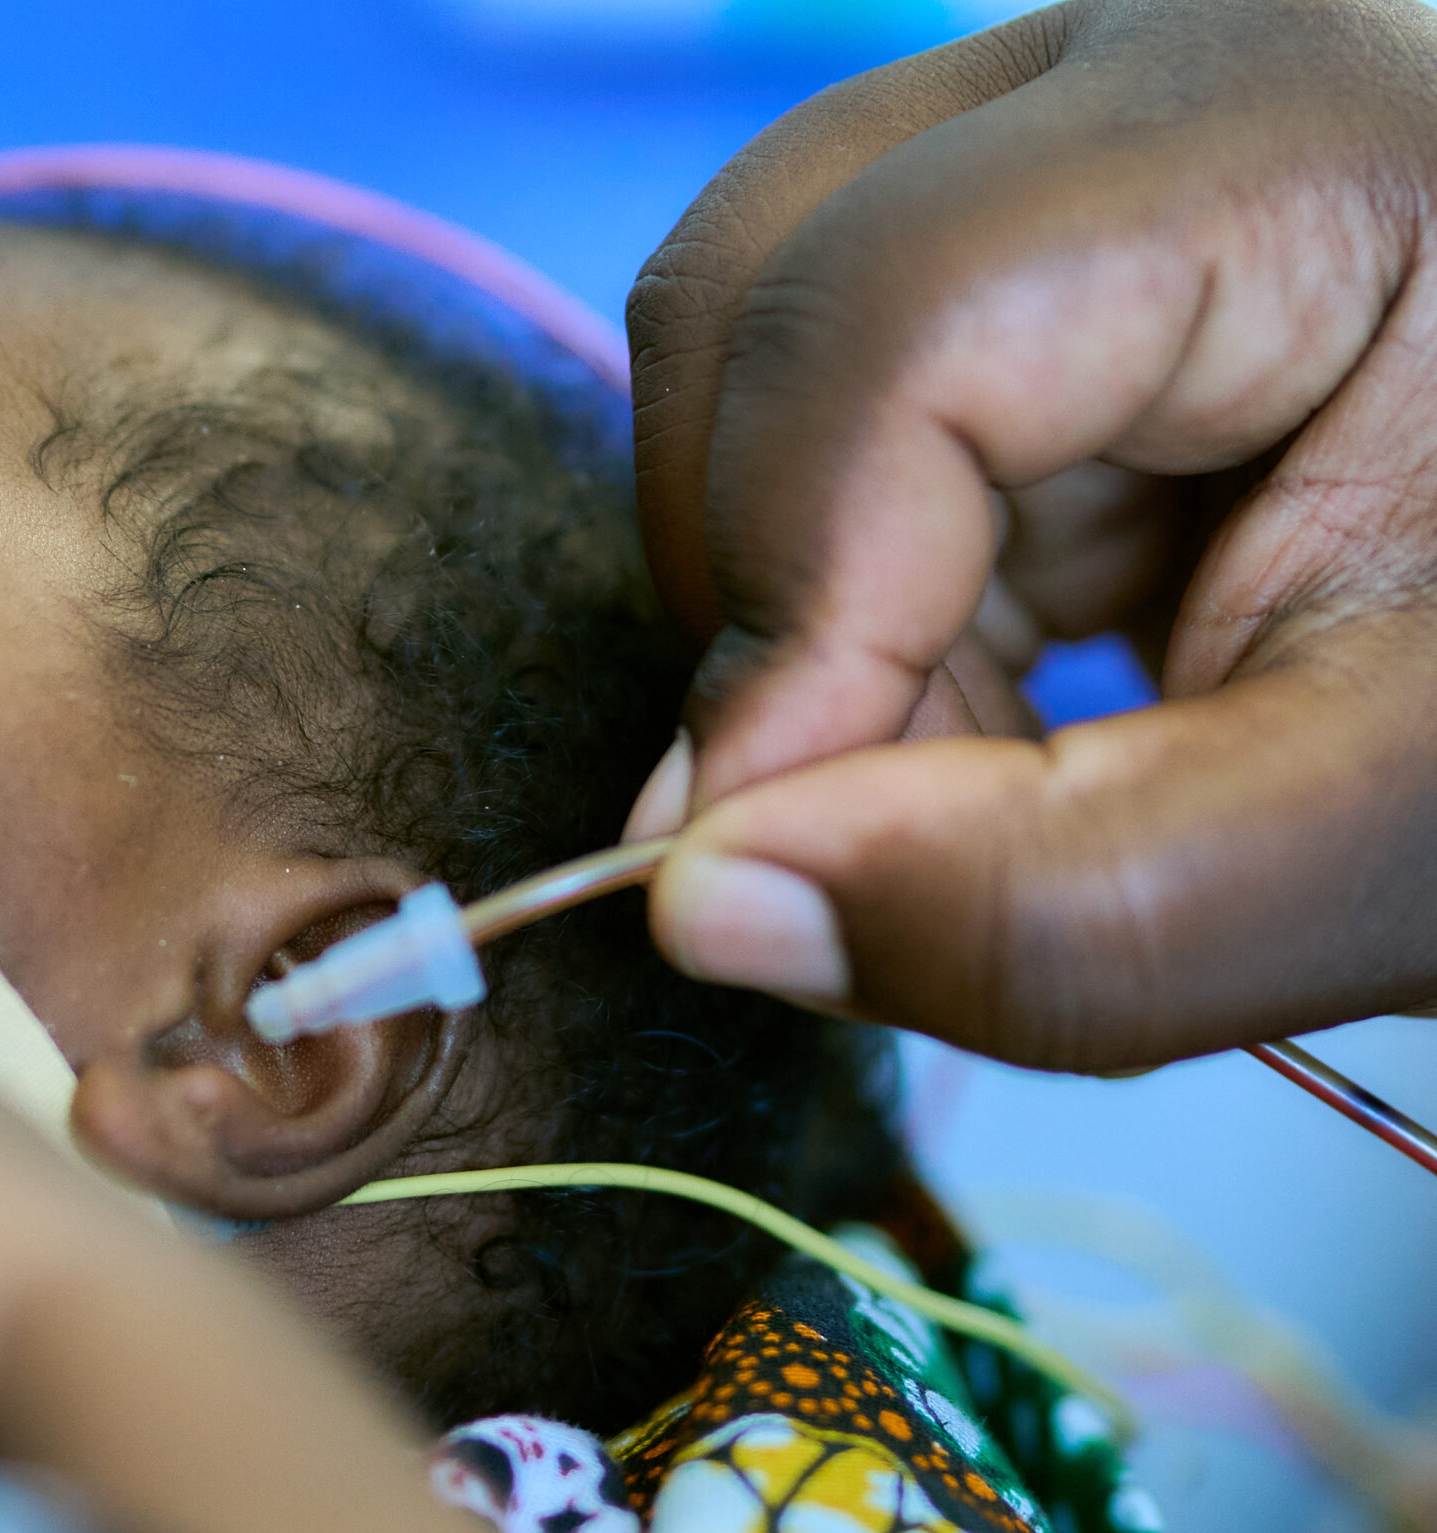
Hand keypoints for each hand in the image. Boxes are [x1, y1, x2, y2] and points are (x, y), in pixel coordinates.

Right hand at [626, 0, 1436, 1068]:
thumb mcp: (1414, 836)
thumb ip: (1076, 903)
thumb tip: (706, 907)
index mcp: (1301, 124)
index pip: (896, 322)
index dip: (798, 619)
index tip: (762, 870)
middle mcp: (1154, 60)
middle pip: (763, 294)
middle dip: (784, 610)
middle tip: (919, 815)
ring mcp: (1084, 133)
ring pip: (755, 349)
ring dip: (812, 611)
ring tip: (1002, 748)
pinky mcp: (1052, 243)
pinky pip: (828, 403)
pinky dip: (869, 594)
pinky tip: (1024, 682)